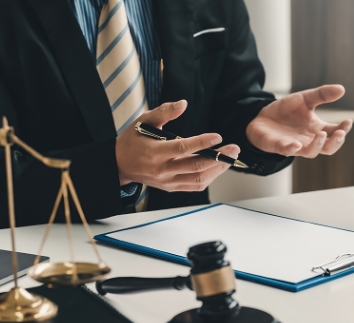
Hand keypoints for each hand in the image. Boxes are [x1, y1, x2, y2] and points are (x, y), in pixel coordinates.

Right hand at [116, 100, 239, 190]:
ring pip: (197, 179)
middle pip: (195, 166)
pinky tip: (217, 168)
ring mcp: (167, 181)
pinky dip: (208, 178)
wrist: (119, 164)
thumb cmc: (132, 141)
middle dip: (218, 158)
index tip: (218, 136)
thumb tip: (183, 104)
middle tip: (234, 148)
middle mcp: (162, 170)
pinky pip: (194, 186)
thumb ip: (164, 112)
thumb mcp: (143, 121)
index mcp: (155, 153)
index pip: (182, 148)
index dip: (202, 143)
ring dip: (217, 170)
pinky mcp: (171, 187)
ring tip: (229, 158)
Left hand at [246, 85, 352, 157]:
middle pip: (327, 148)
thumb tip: (342, 89)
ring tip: (321, 135)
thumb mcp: (305, 98)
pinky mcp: (279, 146)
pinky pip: (287, 151)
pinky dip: (292, 149)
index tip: (348, 121)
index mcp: (317, 128)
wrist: (262, 117)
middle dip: (336, 142)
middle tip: (340, 133)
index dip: (343, 129)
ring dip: (317, 145)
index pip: (335, 132)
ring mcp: (295, 145)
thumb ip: (322, 95)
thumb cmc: (286, 111)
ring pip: (311, 152)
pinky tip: (296, 145)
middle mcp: (309, 140)